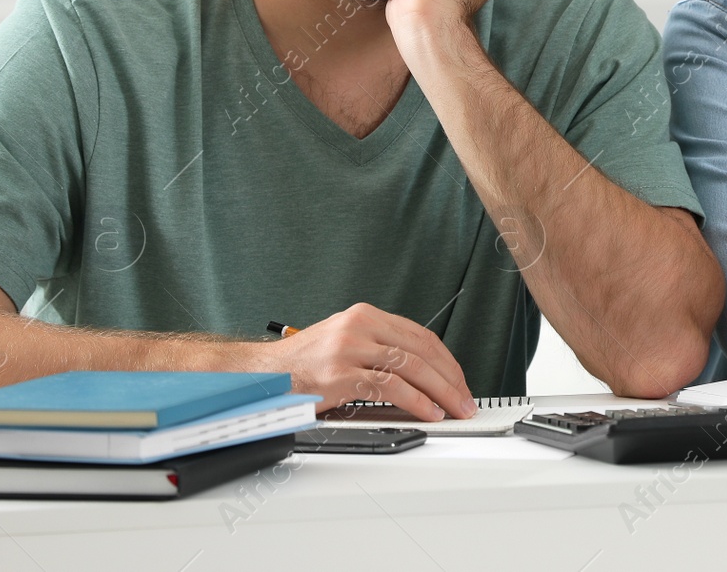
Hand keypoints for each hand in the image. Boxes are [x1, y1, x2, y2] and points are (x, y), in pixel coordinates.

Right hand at [251, 302, 475, 419]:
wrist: (261, 374)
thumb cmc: (302, 363)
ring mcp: (349, 349)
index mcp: (365, 314)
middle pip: (422, 350)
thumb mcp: (344, 341)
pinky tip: (428, 412)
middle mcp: (359, 326)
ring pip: (411, 367)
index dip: (447, 361)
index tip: (460, 381)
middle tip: (465, 399)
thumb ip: (379, 347)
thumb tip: (423, 373)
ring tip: (454, 409)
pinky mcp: (340, 375)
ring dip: (440, 392)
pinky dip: (416, 402)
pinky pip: (390, 388)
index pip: (421, 335)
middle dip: (450, 378)